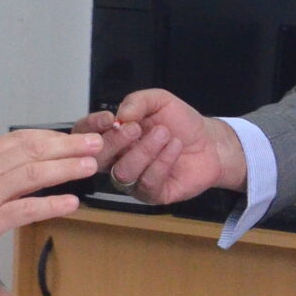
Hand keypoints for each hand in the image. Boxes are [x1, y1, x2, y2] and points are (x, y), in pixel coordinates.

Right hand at [0, 130, 98, 274]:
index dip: (51, 137)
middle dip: (67, 146)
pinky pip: (25, 210)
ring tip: (89, 166)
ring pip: (32, 174)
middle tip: (93, 144)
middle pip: (32, 151)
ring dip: (65, 169)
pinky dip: (51, 205)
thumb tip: (15, 166)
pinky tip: (71, 204)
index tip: (71, 138)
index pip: (20, 140)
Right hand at [74, 90, 244, 205]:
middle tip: (136, 128)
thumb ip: (137, 102)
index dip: (90, 127)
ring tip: (165, 135)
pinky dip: (162, 162)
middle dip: (115, 142)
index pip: (85, 135)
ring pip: (123, 173)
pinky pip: (147, 183)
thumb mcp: (159, 101)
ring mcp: (134, 180)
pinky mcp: (152, 194)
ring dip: (144, 151)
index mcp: (113, 136)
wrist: (210, 142)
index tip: (109, 118)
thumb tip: (119, 115)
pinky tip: (174, 148)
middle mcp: (118, 160)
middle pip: (99, 158)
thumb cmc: (181, 123)